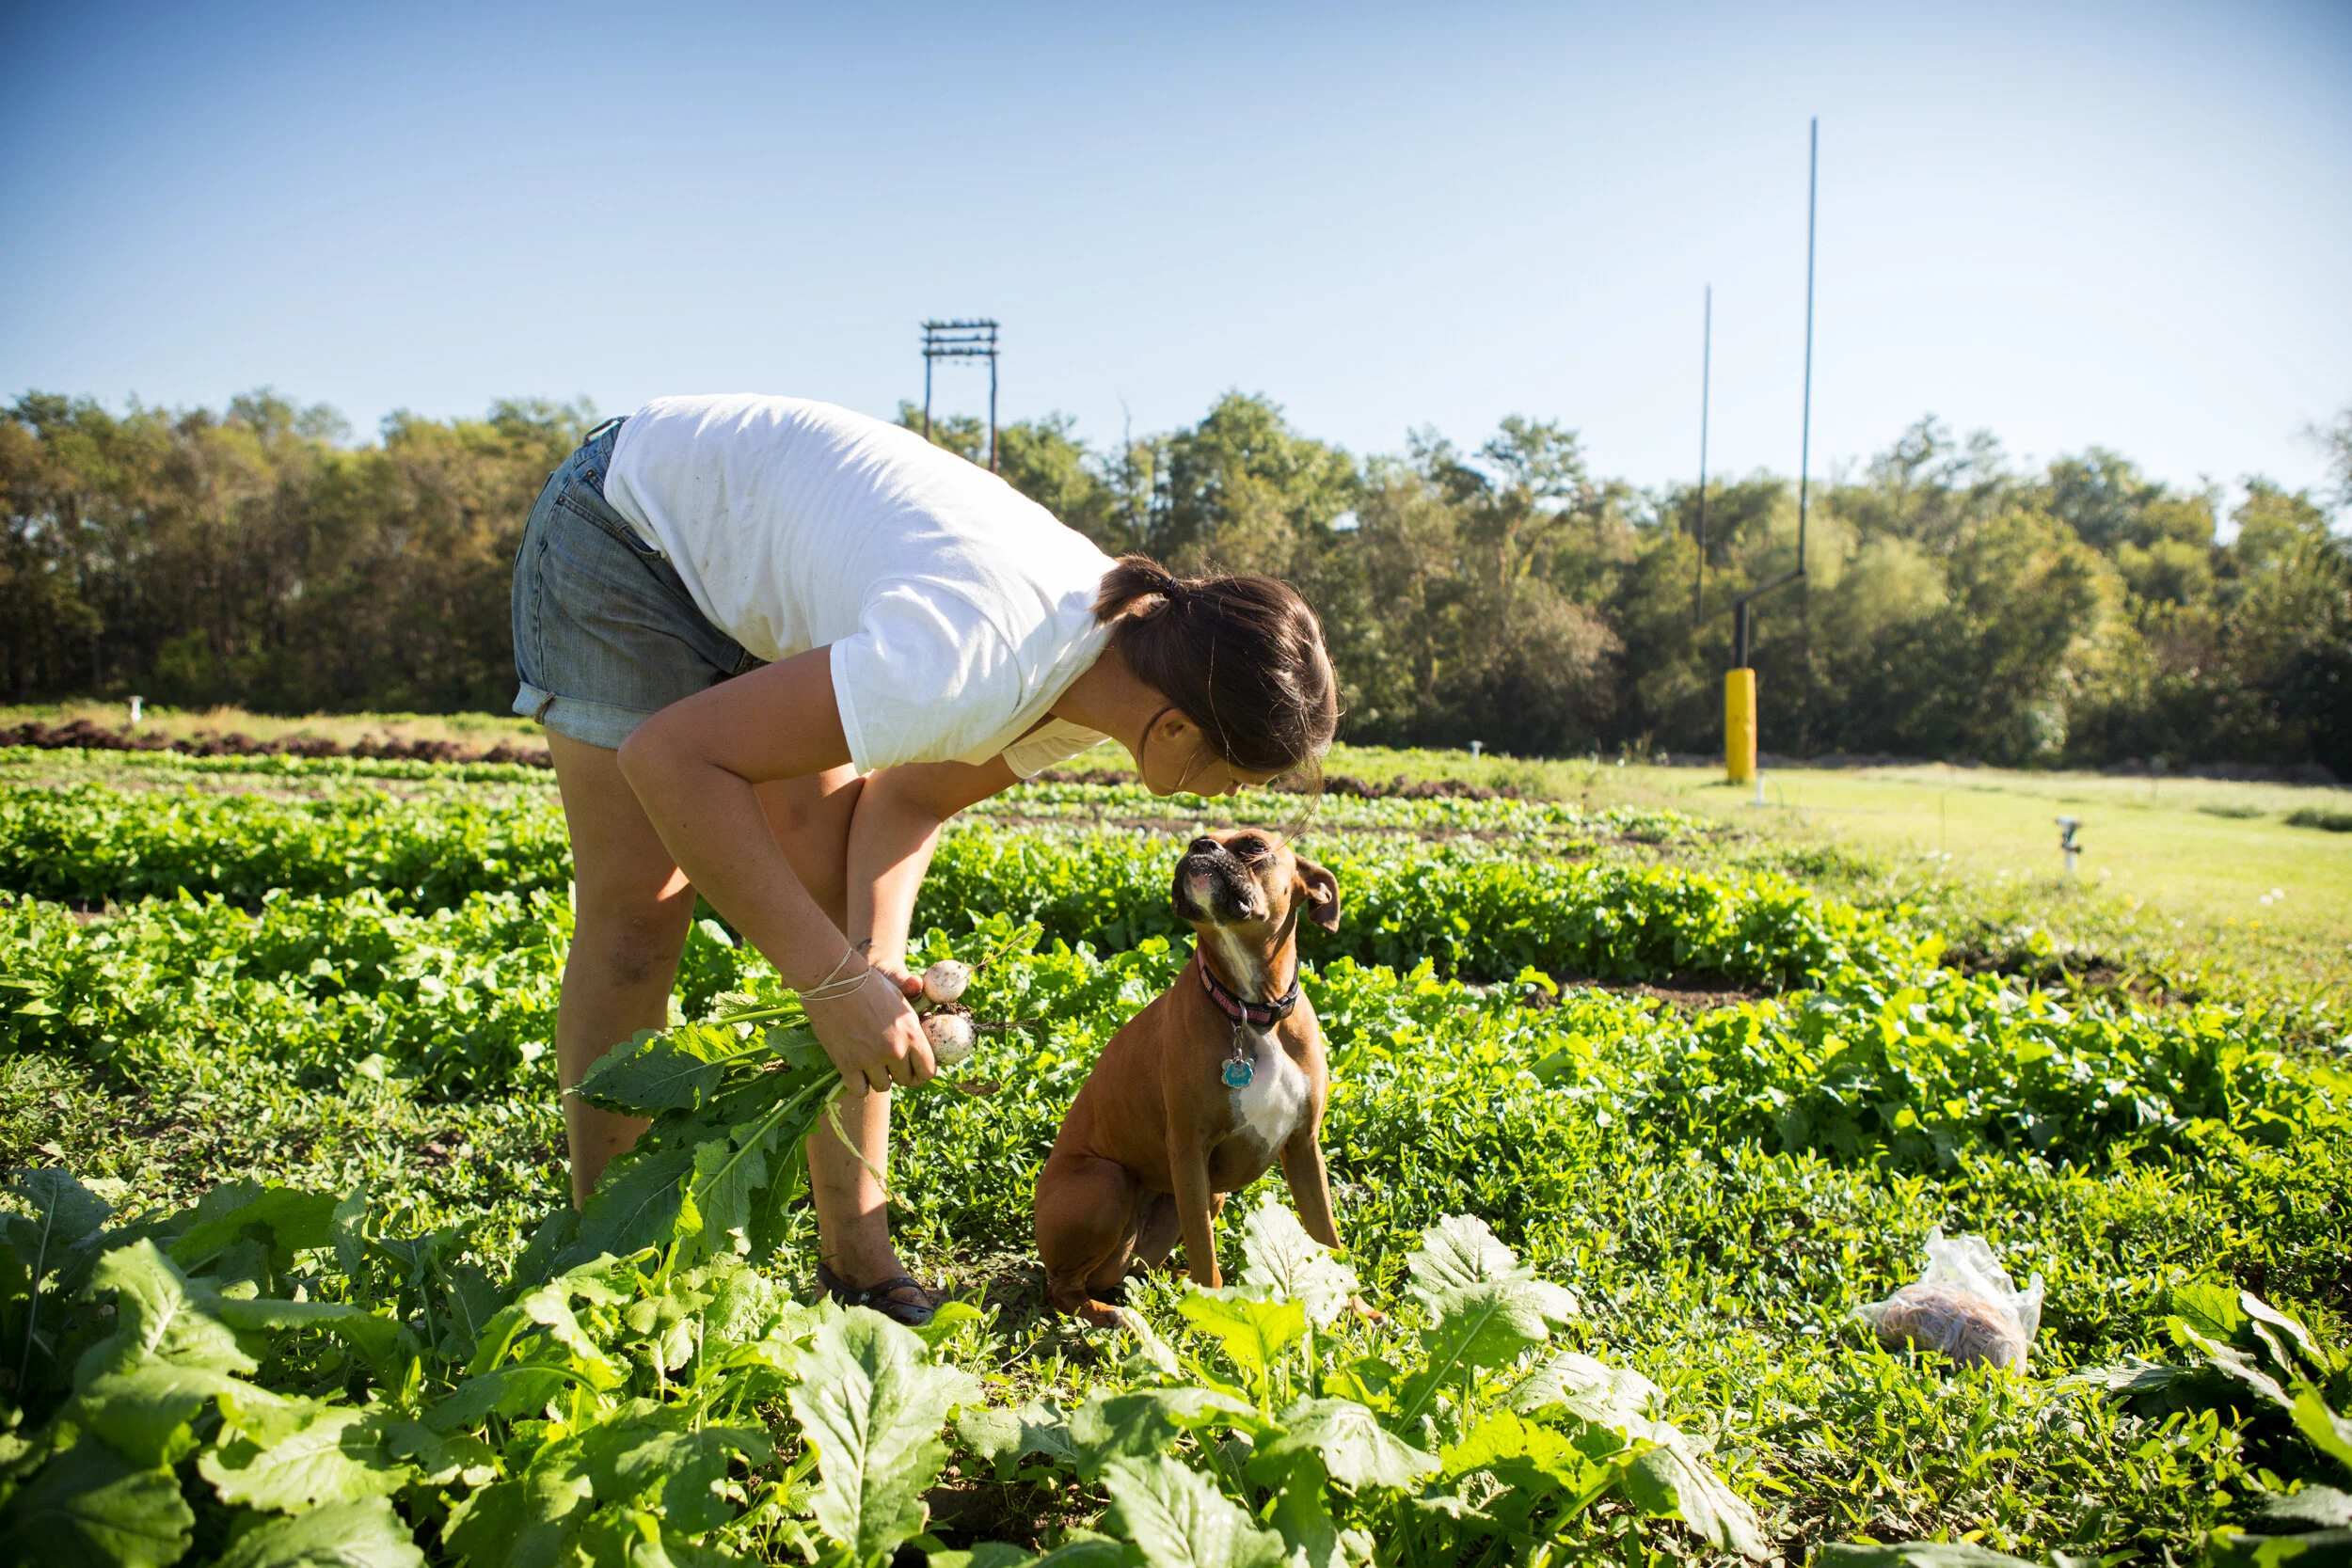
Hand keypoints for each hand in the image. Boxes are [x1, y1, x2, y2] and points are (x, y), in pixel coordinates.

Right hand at [803, 966, 934, 1092]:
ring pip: (883, 1086)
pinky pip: (859, 1090)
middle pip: (907, 1081)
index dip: (920, 1072)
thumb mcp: (899, 999)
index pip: (928, 1071)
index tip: (912, 1068)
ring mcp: (872, 1059)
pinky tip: (854, 1071)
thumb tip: (921, 1035)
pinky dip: (858, 1084)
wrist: (835, 981)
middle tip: (888, 1065)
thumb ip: (912, 1023)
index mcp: (912, 1033)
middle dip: (899, 1075)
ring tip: (870, 1064)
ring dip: (878, 1078)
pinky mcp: (848, 1064)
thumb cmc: (868, 984)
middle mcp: (895, 1050)